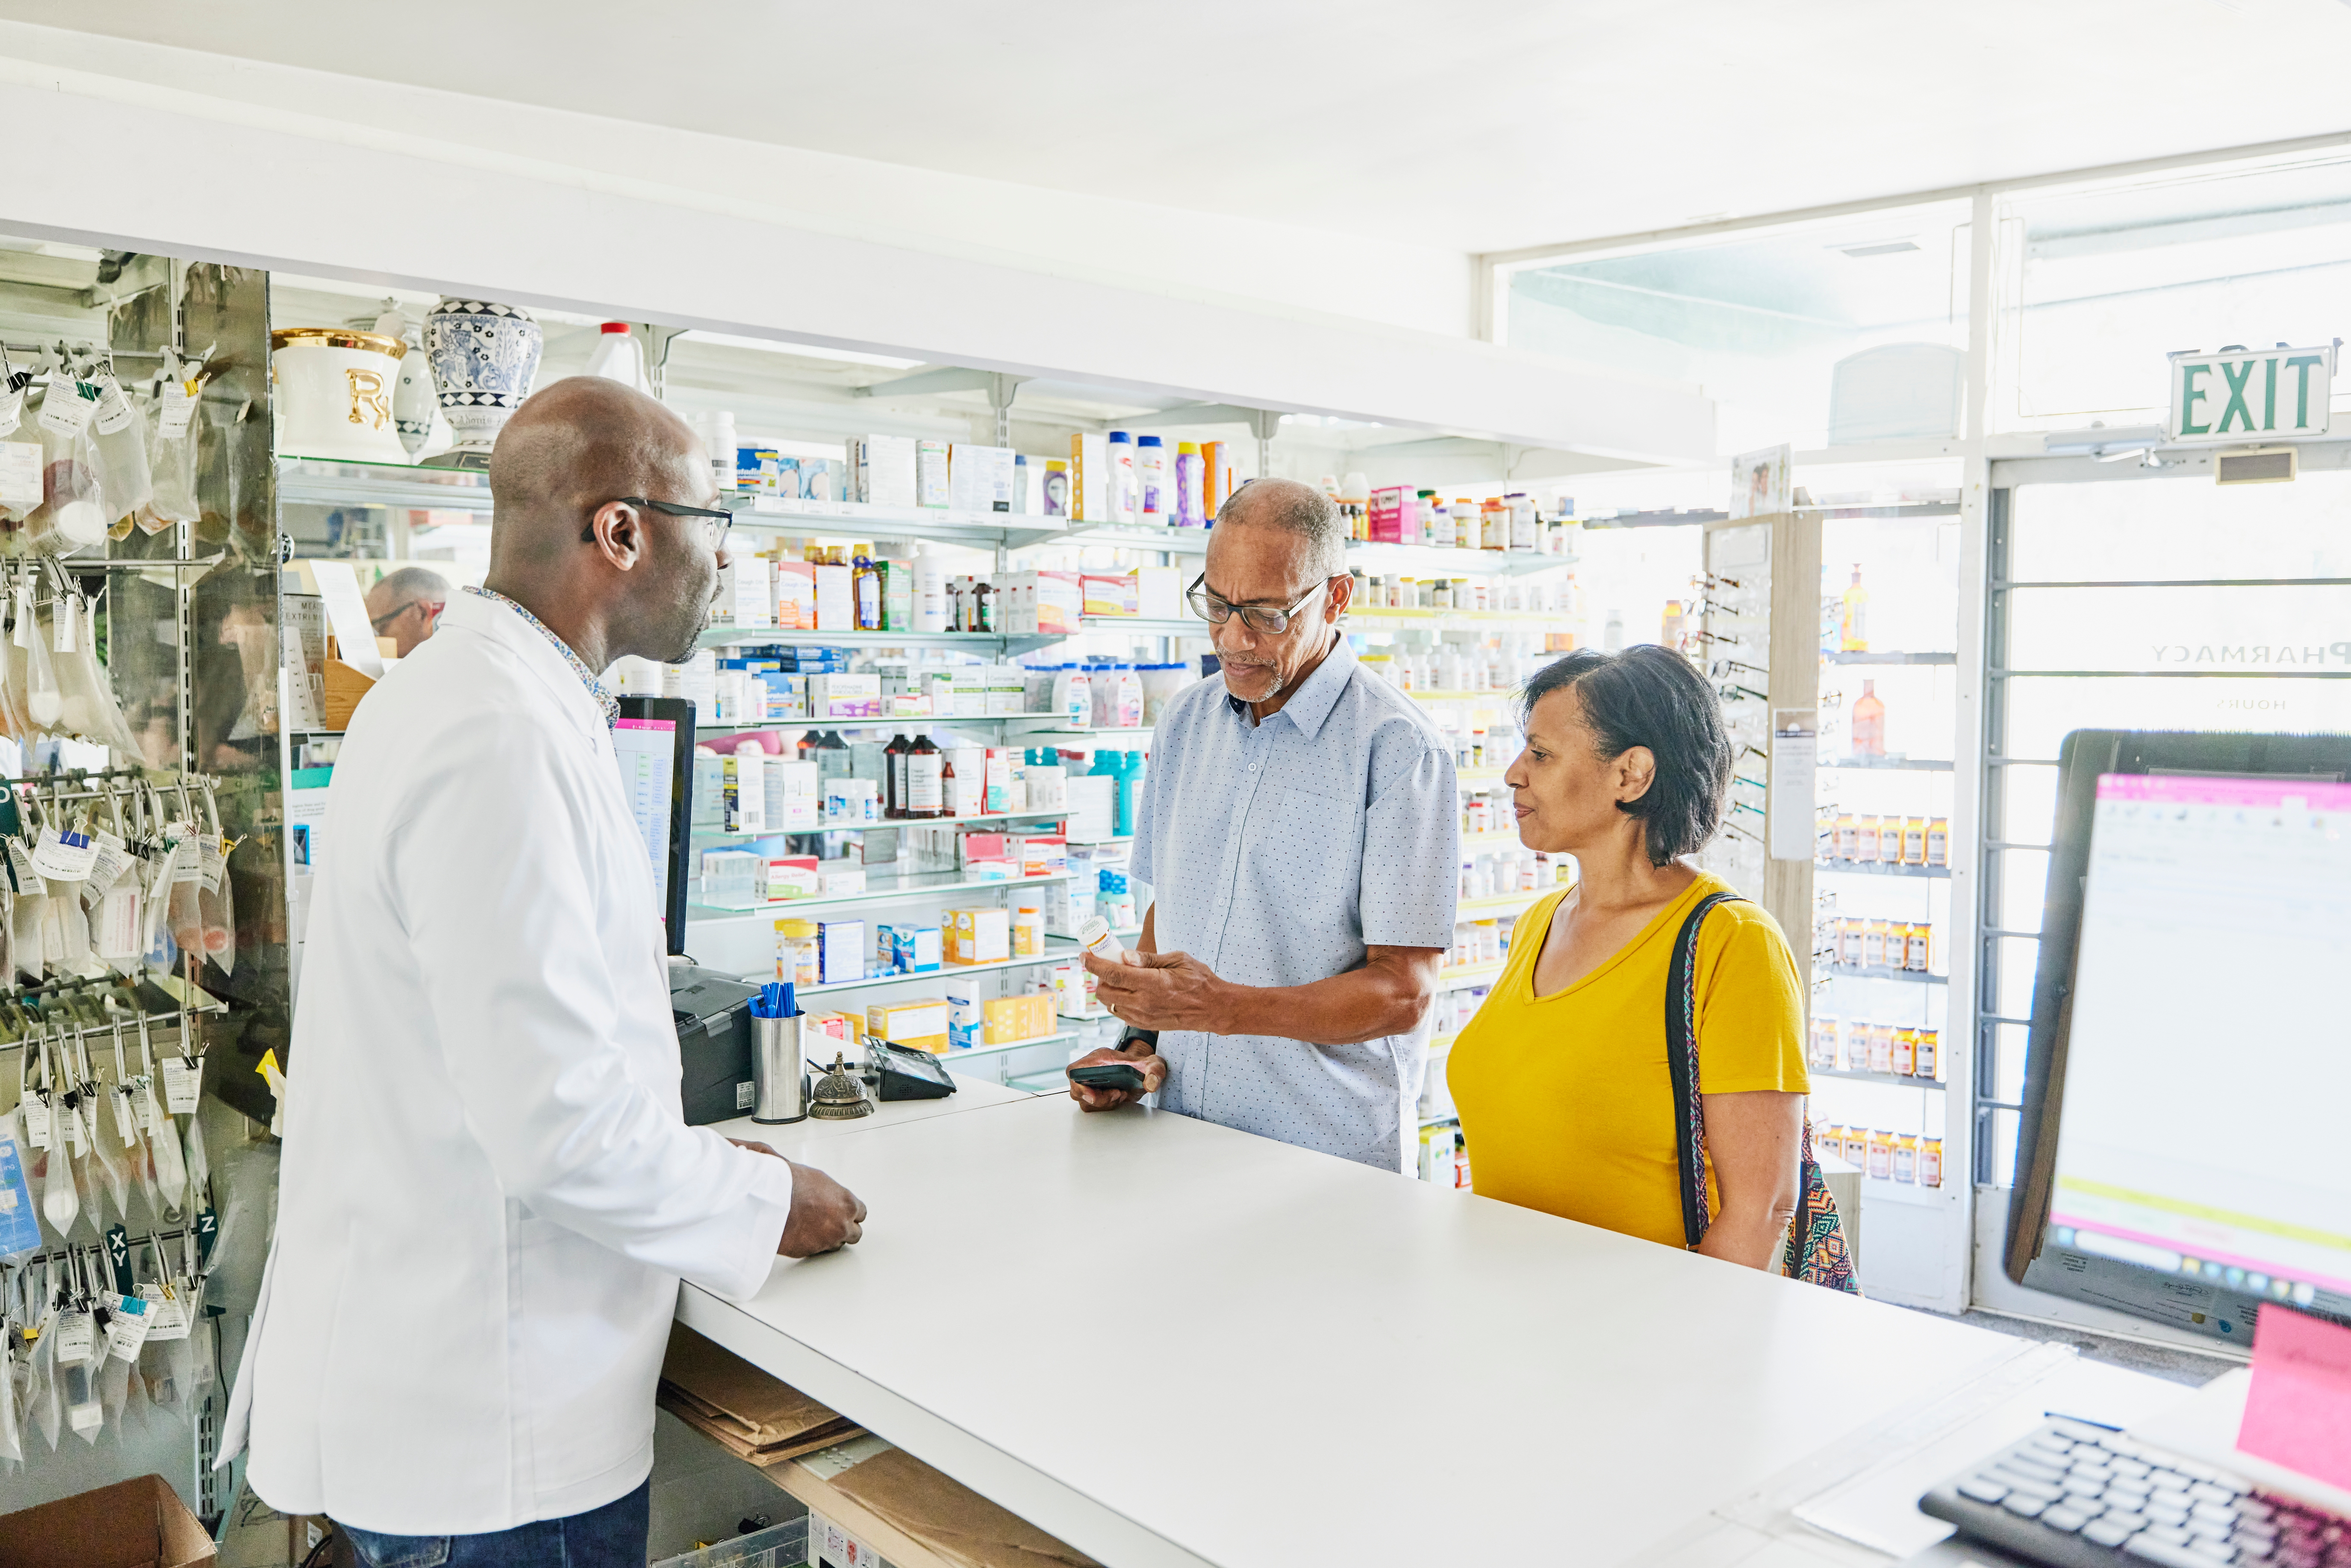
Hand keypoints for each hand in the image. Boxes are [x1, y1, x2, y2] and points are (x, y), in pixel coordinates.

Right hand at [777, 1159, 865, 1256]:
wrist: (769, 1203)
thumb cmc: (790, 1185)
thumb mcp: (816, 1178)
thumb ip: (829, 1190)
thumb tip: (826, 1191)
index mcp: (847, 1203)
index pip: (861, 1213)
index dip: (852, 1212)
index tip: (846, 1212)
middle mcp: (841, 1224)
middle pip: (855, 1233)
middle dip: (846, 1229)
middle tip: (834, 1223)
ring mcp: (827, 1240)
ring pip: (837, 1244)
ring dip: (830, 1238)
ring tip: (816, 1229)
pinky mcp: (810, 1252)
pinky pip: (817, 1251)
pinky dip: (813, 1245)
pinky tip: (803, 1234)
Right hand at [1065, 1042, 1165, 1111]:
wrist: (1142, 1071)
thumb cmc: (1141, 1065)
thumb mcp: (1153, 1064)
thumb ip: (1155, 1070)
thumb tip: (1150, 1084)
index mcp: (1098, 1059)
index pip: (1074, 1071)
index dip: (1077, 1084)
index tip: (1093, 1096)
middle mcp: (1091, 1072)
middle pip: (1078, 1091)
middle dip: (1097, 1098)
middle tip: (1117, 1094)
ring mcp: (1092, 1085)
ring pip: (1086, 1102)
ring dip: (1103, 1103)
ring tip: (1121, 1094)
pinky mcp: (1097, 1096)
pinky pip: (1095, 1107)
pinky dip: (1107, 1106)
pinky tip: (1120, 1098)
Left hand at [1082, 947, 1231, 1032]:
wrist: (1213, 1008)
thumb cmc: (1199, 980)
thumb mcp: (1177, 960)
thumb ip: (1148, 959)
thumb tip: (1124, 956)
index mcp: (1151, 983)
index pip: (1112, 974)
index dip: (1094, 964)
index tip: (1084, 956)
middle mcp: (1144, 1003)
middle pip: (1104, 992)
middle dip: (1099, 977)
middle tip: (1107, 965)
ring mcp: (1143, 1016)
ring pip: (1110, 1004)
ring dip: (1108, 990)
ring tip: (1120, 978)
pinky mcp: (1145, 1024)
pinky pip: (1121, 1013)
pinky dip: (1118, 1001)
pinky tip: (1129, 991)